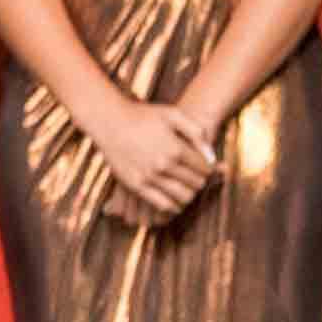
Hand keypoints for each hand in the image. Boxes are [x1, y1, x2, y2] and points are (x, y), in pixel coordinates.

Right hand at [90, 97, 221, 217]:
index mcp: (176, 148)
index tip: (205, 166)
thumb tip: (212, 156)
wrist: (109, 121)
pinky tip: (175, 202)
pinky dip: (174, 207)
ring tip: (187, 188)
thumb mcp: (172, 114)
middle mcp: (164, 165)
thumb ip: (196, 132)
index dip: (209, 168)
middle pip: (196, 184)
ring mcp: (149, 177)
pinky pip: (163, 205)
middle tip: (197, 177)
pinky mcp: (136, 186)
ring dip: (190, 194)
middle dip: (201, 181)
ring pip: (183, 197)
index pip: (204, 168)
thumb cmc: (143, 115)